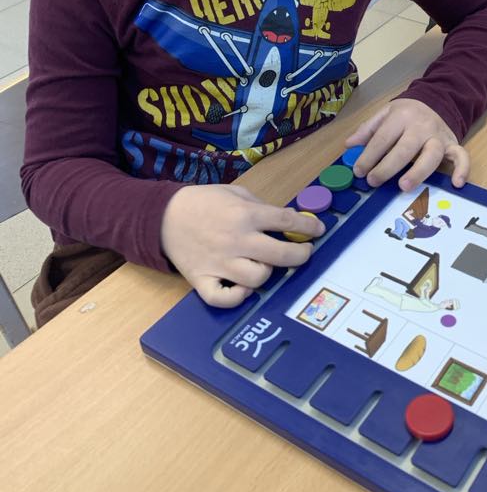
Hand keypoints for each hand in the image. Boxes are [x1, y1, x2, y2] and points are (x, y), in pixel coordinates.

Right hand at [160, 184, 323, 307]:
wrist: (163, 215)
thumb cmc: (203, 202)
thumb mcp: (235, 193)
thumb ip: (261, 206)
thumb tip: (288, 221)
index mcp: (245, 215)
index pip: (287, 222)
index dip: (308, 227)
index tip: (317, 230)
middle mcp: (236, 240)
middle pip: (280, 255)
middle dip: (301, 255)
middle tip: (303, 253)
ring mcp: (219, 263)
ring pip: (258, 278)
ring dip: (267, 273)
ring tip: (264, 265)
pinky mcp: (202, 280)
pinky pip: (224, 299)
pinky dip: (237, 296)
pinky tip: (242, 287)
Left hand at [345, 98, 469, 191]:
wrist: (438, 100)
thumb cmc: (408, 112)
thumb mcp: (386, 113)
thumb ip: (368, 129)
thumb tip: (349, 145)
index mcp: (401, 116)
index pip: (383, 137)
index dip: (369, 155)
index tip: (358, 171)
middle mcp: (421, 126)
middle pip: (405, 148)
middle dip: (388, 166)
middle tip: (374, 181)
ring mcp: (438, 136)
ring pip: (431, 155)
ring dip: (418, 172)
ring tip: (404, 186)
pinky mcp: (453, 144)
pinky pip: (461, 156)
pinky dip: (462, 169)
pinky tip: (457, 183)